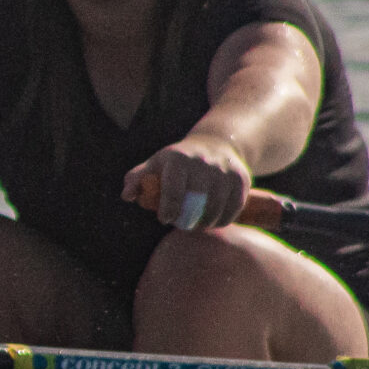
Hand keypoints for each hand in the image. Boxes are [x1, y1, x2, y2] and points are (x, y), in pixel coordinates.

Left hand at [125, 132, 252, 230]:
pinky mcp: (242, 179)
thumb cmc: (176, 162)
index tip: (165, 219)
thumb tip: (127, 196)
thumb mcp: (154, 165)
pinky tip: (213, 220)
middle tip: (181, 224)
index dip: (168, 208)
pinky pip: (233, 209)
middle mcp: (204, 161)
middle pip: (196, 201)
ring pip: (216, 208)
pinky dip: (222, 220)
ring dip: (205, 222)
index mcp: (178, 158)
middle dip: (187, 218)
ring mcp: (225, 170)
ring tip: (196, 224)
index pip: (173, 188)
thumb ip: (136, 180)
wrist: (215, 144)